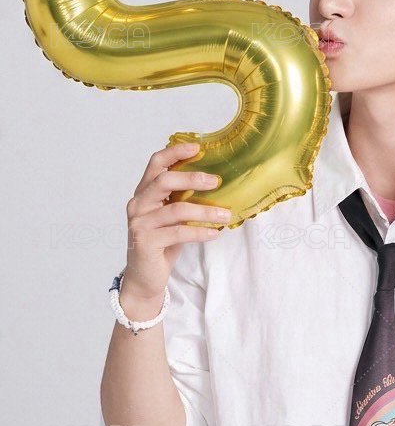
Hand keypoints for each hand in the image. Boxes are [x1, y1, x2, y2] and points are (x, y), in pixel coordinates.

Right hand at [122, 140, 231, 303]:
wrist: (145, 278)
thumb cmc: (162, 245)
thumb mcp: (172, 218)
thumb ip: (182, 200)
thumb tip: (216, 185)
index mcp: (143, 193)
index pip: (155, 164)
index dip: (175, 152)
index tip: (198, 147)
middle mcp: (137, 204)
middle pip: (164, 181)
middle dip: (192, 178)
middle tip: (217, 181)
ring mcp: (139, 223)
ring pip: (176, 209)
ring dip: (205, 212)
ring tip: (226, 215)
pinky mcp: (145, 242)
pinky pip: (178, 233)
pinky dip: (200, 232)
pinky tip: (214, 234)